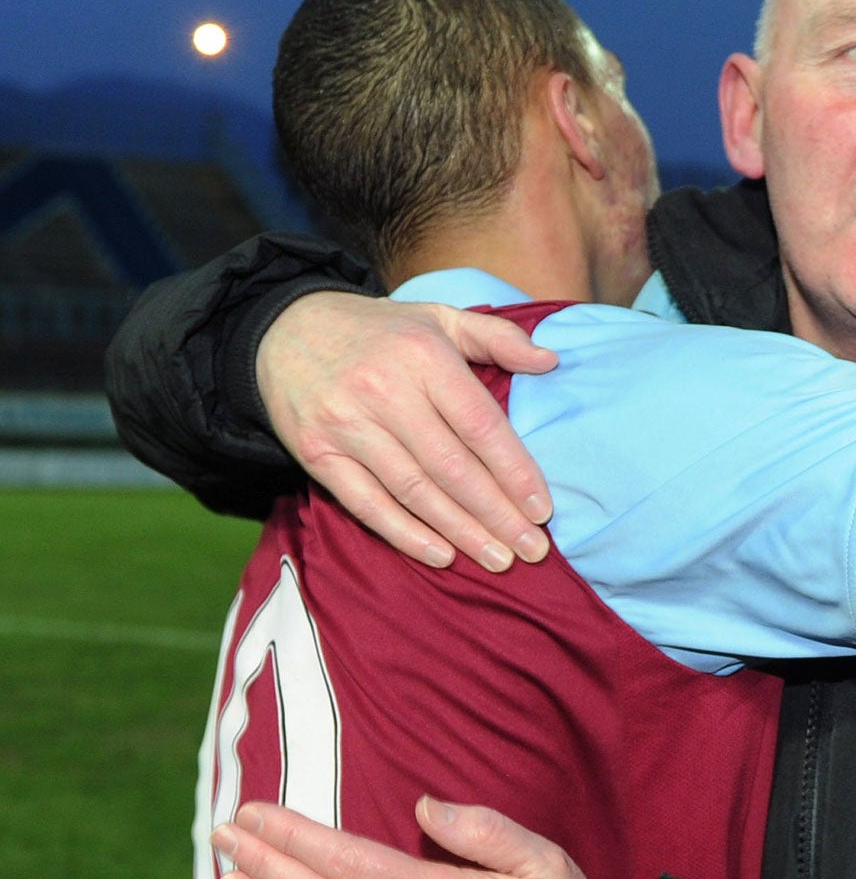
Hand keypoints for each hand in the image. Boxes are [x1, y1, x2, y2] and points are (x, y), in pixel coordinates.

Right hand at [256, 292, 558, 571]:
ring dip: (461, 532)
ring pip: (414, 491)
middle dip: (497, 515)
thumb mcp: (438, 318)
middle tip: (533, 550)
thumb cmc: (379, 332)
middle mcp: (385, 391)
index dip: (515, 472)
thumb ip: (497, 336)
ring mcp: (348, 424)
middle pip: (453, 467)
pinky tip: (441, 555)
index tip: (543, 509)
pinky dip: (405, 534)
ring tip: (498, 560)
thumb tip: (550, 361)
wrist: (283, 329)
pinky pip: (367, 504)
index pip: (481, 425)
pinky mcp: (317, 454)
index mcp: (424, 355)